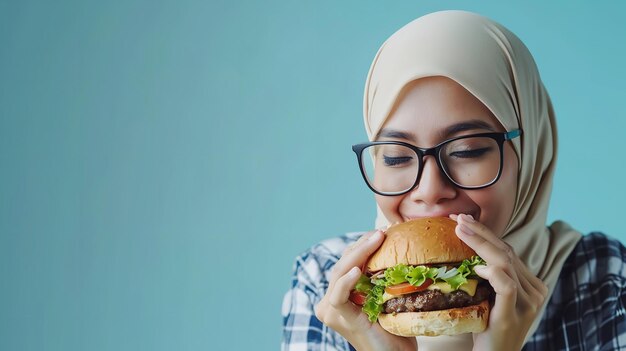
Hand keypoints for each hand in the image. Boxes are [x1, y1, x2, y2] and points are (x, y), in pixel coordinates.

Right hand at [314, 230, 417, 350]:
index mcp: (338, 295)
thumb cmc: (394, 331)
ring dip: (358, 254)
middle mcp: (330, 301)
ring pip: (339, 274)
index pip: (346, 262)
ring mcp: (332, 310)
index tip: (380, 233)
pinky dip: (346, 281)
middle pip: (342, 264)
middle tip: (380, 232)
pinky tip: (356, 271)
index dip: (360, 246)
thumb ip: (381, 279)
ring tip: (375, 240)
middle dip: (361, 245)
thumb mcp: (386, 298)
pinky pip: (338, 296)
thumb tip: (397, 247)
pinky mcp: (339, 318)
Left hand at [451, 214, 548, 350]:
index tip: (462, 220)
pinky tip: (477, 266)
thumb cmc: (486, 327)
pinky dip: (492, 272)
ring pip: (506, 263)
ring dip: (480, 244)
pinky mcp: (514, 314)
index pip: (507, 251)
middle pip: (506, 252)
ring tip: (460, 231)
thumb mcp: (489, 297)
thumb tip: (468, 252)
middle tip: (458, 219)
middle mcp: (534, 290)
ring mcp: (528, 302)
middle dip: (481, 232)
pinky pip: (506, 286)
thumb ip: (489, 277)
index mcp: (530, 283)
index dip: (486, 233)